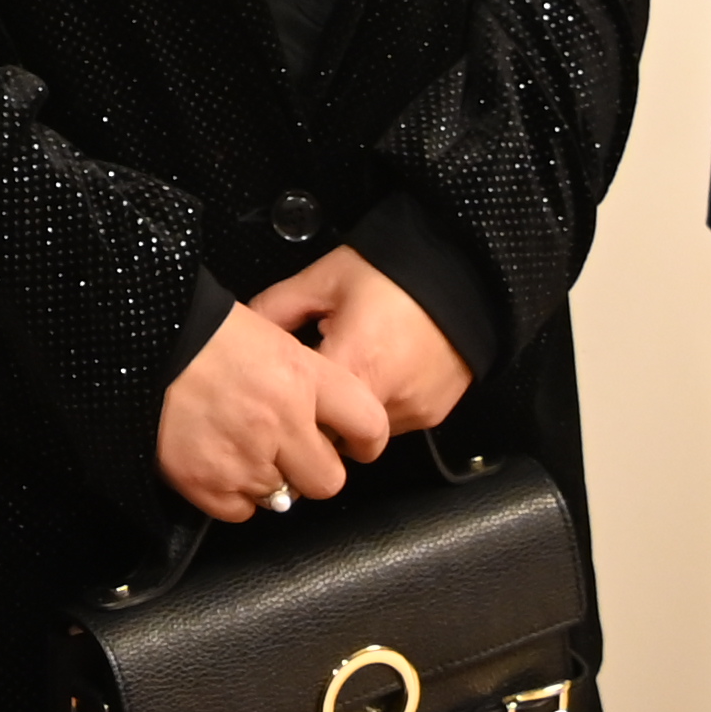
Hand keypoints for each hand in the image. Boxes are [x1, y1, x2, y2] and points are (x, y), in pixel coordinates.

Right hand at [154, 299, 370, 522]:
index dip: (365, 440)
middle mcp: (280, 422)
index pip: (368, 424)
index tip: (354, 444)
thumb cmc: (199, 330)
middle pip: (328, 480)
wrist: (136, 339)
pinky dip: (230, 492)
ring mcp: (243, 457)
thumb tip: (321, 418)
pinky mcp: (206, 481)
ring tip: (236, 441)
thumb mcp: (269, 334)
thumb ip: (304, 380)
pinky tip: (215, 458)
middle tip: (289, 451)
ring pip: (281, 497)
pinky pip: (240, 510)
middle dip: (311, 469)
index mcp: (302, 376)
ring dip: (265, 477)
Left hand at [246, 244, 471, 442]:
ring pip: (366, 437)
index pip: (304, 423)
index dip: (286, 413)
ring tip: (351, 369)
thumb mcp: (324, 279)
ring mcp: (414, 411)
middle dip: (317, 422)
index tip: (277, 402)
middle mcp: (387, 400)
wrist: (467, 272)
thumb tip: (243, 330)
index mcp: (354, 367)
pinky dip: (380, 406)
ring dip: (350, 416)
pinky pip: (395, 424)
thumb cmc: (396, 272)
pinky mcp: (434, 413)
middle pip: (334, 439)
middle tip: (311, 388)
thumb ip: (276, 308)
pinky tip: (379, 370)